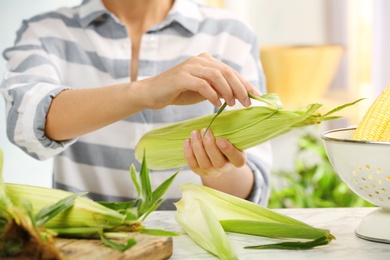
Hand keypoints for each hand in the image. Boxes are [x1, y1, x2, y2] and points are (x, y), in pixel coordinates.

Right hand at [137, 53, 260, 108]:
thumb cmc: (178, 92)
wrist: (152, 93)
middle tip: (248, 102)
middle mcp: (200, 60)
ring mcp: (190, 67)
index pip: (230, 71)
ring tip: (233, 104)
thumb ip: (218, 89)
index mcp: (206, 61)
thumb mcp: (203, 90)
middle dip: (240, 87)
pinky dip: (212, 94)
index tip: (256, 95)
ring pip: (217, 76)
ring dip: (228, 91)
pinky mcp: (181, 77)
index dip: (245, 83)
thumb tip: (239, 95)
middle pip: (227, 71)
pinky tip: (217, 103)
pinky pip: (203, 84)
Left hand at [183, 128, 246, 176]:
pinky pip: (194, 166)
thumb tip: (222, 117)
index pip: (237, 160)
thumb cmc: (227, 139)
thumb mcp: (233, 135)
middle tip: (205, 130)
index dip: (229, 151)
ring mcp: (212, 172)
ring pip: (205, 164)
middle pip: (218, 163)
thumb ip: (230, 131)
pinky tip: (187, 141)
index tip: (220, 139)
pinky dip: (189, 153)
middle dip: (209, 146)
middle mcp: (226, 169)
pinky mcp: (200, 172)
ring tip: (194, 133)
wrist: (218, 153)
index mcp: (238, 160)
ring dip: (198, 148)